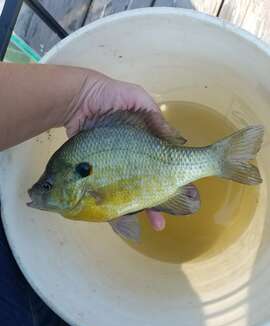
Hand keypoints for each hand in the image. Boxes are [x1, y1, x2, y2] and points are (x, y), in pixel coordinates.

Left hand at [64, 72, 166, 230]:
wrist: (77, 99)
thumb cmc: (109, 97)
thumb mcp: (138, 100)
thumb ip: (156, 118)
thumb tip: (179, 140)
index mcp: (142, 144)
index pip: (161, 165)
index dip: (171, 178)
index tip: (182, 191)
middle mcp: (129, 158)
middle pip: (145, 185)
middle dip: (156, 203)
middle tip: (162, 221)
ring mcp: (113, 167)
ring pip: (128, 193)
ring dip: (140, 210)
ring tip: (153, 225)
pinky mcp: (96, 172)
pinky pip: (107, 192)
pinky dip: (115, 207)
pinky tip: (123, 219)